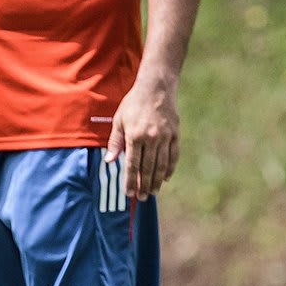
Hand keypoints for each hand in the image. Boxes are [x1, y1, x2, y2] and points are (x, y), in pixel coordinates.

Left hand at [107, 80, 179, 199]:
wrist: (156, 88)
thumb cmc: (133, 104)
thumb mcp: (118, 120)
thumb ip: (115, 142)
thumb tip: (109, 162)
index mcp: (134, 136)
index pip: (132, 165)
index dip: (130, 181)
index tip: (129, 193)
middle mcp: (151, 138)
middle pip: (148, 168)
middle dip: (144, 185)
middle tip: (142, 198)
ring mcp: (166, 137)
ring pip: (162, 165)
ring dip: (157, 181)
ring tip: (153, 192)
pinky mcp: (175, 134)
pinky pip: (174, 156)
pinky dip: (170, 168)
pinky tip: (165, 178)